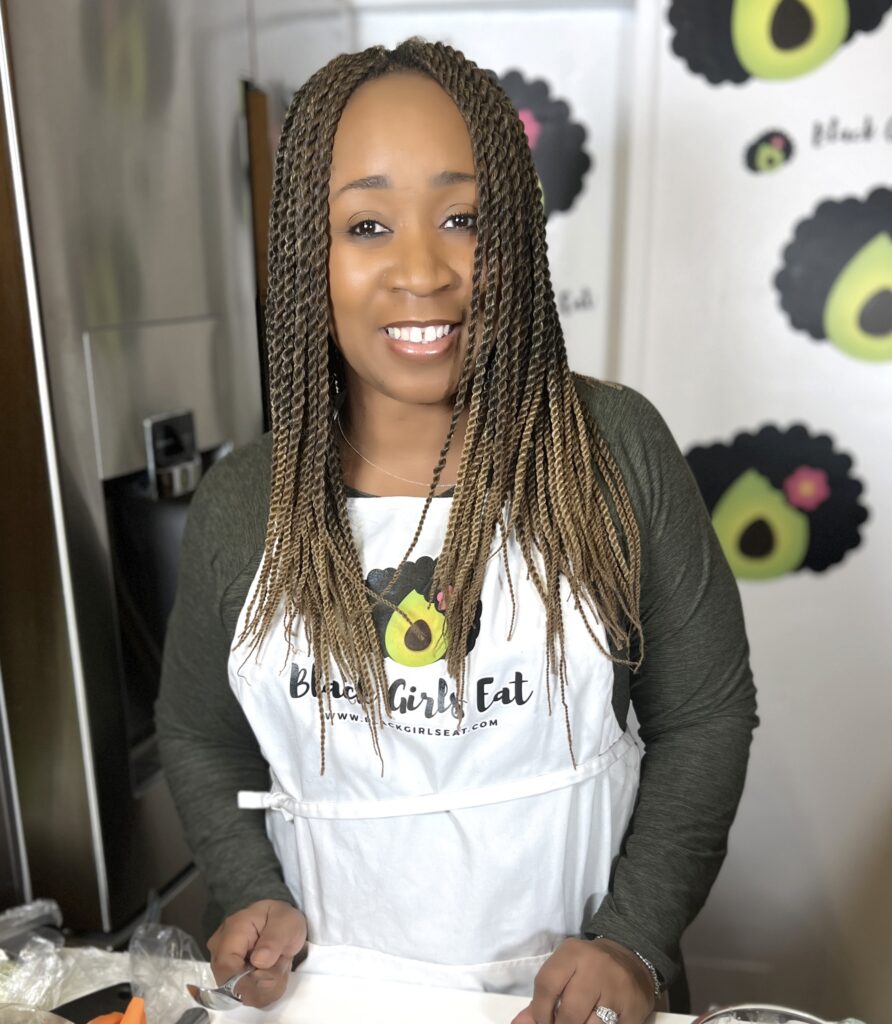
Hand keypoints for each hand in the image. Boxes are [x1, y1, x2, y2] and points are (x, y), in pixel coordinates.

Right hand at [207, 899, 307, 1007]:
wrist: (280, 924)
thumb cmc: (281, 919)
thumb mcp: (286, 921)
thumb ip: (274, 939)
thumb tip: (259, 961)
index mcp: (231, 932)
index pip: (226, 968)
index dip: (250, 978)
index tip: (273, 971)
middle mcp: (219, 953)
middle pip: (233, 986)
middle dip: (265, 981)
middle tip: (281, 961)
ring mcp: (224, 969)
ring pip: (244, 996)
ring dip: (269, 986)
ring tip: (277, 964)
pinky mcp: (232, 983)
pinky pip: (249, 998)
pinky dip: (267, 991)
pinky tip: (272, 973)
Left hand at [511, 937, 655, 1023]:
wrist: (630, 958)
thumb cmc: (588, 968)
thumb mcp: (564, 972)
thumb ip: (541, 999)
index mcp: (572, 953)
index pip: (547, 985)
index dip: (540, 1011)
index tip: (543, 1021)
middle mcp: (596, 966)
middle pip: (569, 1013)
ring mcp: (618, 988)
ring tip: (582, 1020)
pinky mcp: (635, 1008)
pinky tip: (601, 1022)